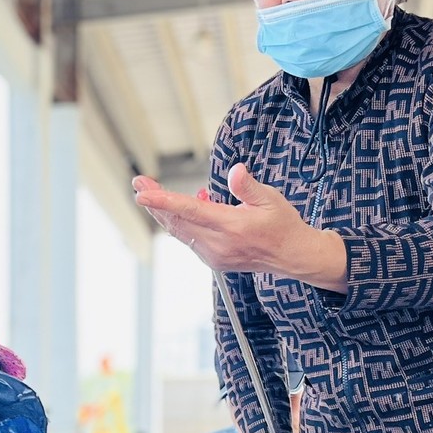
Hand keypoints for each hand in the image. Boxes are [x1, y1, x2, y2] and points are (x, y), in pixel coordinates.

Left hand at [131, 167, 347, 289]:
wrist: (293, 256)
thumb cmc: (283, 225)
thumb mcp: (271, 199)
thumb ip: (248, 186)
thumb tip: (236, 171)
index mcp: (232, 227)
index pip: (190, 211)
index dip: (163, 202)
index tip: (142, 194)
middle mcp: (219, 244)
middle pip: (177, 222)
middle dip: (155, 202)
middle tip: (139, 183)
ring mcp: (214, 255)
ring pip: (180, 232)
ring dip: (164, 212)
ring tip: (151, 192)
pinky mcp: (214, 260)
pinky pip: (189, 239)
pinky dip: (181, 223)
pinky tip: (182, 210)